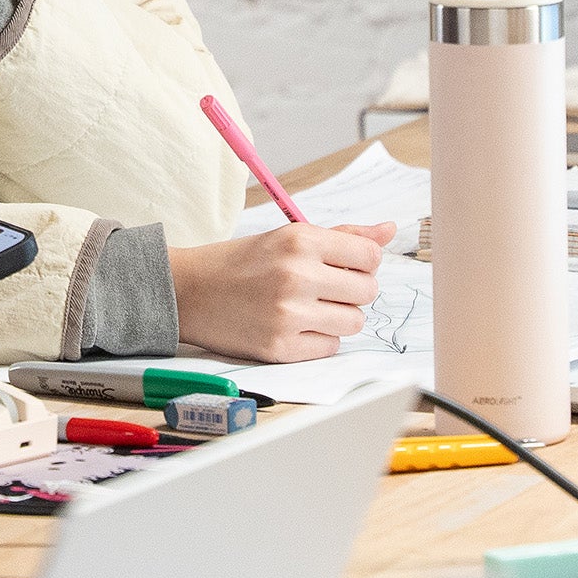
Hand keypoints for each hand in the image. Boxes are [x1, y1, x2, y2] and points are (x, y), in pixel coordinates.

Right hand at [165, 221, 395, 363]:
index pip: (370, 256)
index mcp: (299, 239)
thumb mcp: (287, 237)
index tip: (344, 266)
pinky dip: (319, 339)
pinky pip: (331, 346)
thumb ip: (342, 235)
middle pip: (368, 291)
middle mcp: (296, 275)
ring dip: (339, 317)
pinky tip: (294, 326)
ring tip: (309, 308)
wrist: (187, 291)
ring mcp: (288, 314)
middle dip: (352, 291)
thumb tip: (390, 230)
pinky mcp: (280, 347)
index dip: (362, 263)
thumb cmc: (241, 263)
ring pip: (354, 321)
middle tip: (323, 288)